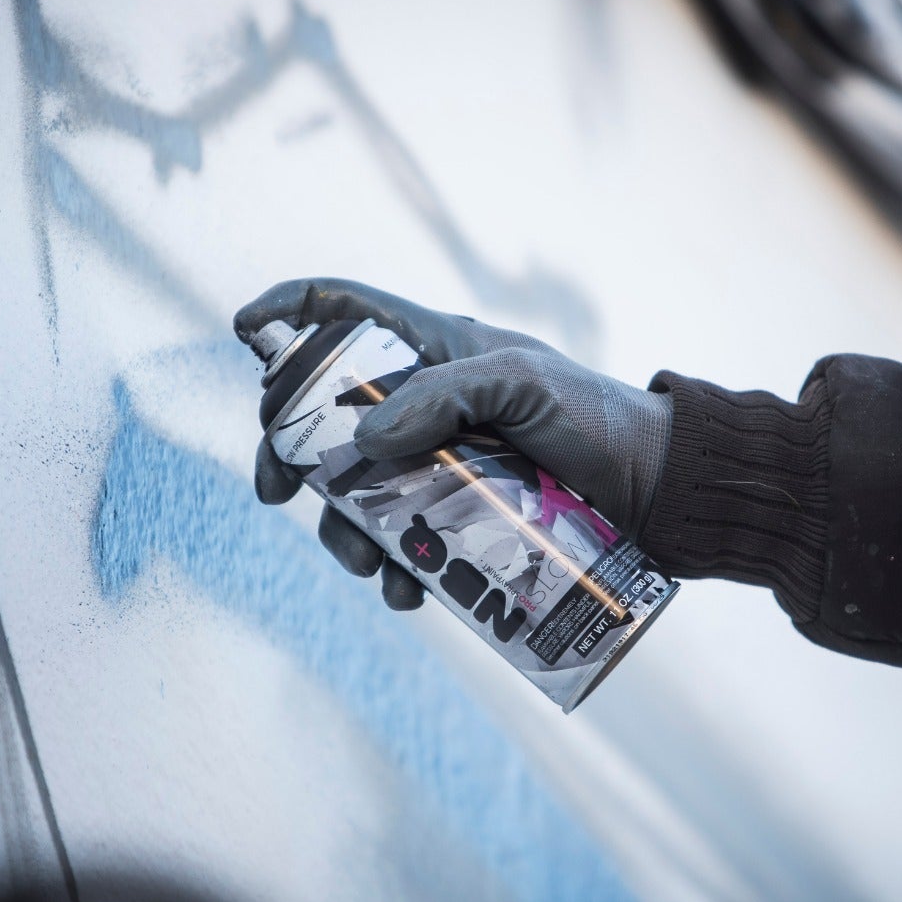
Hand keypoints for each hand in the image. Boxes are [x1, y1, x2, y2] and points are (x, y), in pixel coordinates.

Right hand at [234, 279, 671, 609]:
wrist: (659, 491)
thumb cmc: (596, 417)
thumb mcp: (522, 384)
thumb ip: (443, 396)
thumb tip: (363, 441)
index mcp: (433, 350)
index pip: (344, 309)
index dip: (289, 311)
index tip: (242, 331)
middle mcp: (424, 405)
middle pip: (325, 417)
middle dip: (289, 452)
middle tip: (276, 489)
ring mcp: (438, 464)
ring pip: (356, 494)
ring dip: (341, 531)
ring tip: (363, 563)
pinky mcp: (460, 519)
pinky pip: (404, 546)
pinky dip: (394, 573)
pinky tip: (406, 592)